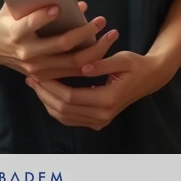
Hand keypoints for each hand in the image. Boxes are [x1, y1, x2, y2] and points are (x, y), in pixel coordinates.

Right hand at [0, 1, 118, 81]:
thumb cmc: (6, 21)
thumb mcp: (12, 6)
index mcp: (16, 33)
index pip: (31, 24)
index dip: (44, 16)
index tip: (59, 7)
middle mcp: (27, 52)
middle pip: (62, 44)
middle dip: (85, 32)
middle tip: (101, 20)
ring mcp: (37, 68)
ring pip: (72, 62)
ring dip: (94, 49)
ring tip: (107, 35)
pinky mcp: (44, 76)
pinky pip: (72, 72)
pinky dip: (88, 62)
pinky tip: (101, 51)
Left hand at [26, 52, 170, 130]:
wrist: (150, 78)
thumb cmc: (136, 65)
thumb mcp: (122, 59)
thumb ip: (101, 63)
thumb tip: (81, 66)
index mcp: (108, 99)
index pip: (71, 97)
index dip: (52, 86)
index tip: (38, 72)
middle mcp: (103, 115)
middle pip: (64, 109)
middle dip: (44, 93)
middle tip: (31, 77)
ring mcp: (100, 121)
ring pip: (65, 117)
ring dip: (47, 101)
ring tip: (35, 84)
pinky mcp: (98, 121)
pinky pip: (71, 119)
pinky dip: (56, 108)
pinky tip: (47, 93)